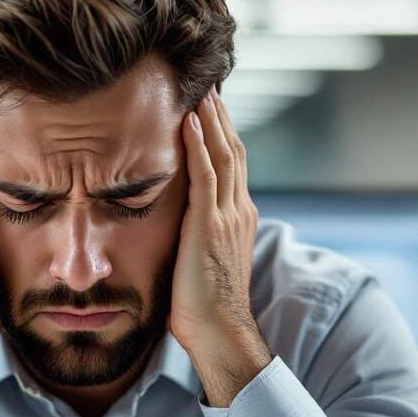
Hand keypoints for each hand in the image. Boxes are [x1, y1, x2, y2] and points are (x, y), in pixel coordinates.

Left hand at [169, 87, 271, 405]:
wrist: (219, 332)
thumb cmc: (205, 306)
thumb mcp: (203, 259)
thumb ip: (197, 233)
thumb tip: (178, 221)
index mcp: (238, 217)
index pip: (232, 163)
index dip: (221, 132)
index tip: (210, 105)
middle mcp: (239, 210)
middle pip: (232, 150)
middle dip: (221, 116)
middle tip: (209, 84)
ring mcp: (228, 216)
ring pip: (223, 155)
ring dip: (211, 120)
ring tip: (201, 90)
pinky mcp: (210, 226)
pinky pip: (206, 176)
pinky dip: (199, 146)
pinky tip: (190, 122)